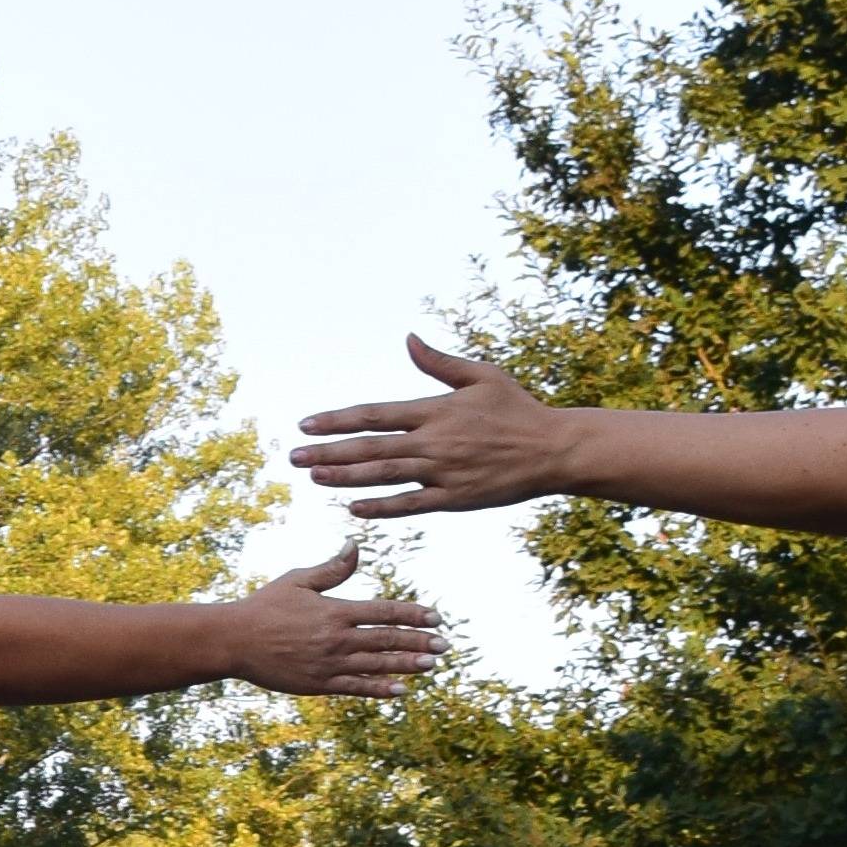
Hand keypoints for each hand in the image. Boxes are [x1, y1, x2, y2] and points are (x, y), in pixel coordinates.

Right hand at [213, 541, 444, 701]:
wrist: (233, 641)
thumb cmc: (264, 606)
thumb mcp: (297, 581)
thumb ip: (331, 569)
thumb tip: (355, 545)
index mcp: (335, 611)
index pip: (384, 612)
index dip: (413, 614)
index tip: (436, 617)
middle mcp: (337, 638)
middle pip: (388, 640)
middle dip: (420, 641)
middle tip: (445, 645)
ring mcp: (329, 664)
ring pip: (377, 665)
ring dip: (407, 665)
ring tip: (432, 665)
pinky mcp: (318, 684)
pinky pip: (356, 688)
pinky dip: (380, 689)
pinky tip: (400, 690)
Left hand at [292, 337, 589, 519]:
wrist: (554, 449)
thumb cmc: (517, 409)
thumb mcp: (481, 376)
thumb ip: (439, 362)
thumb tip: (408, 339)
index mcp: (435, 410)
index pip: (374, 414)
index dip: (337, 420)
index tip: (305, 425)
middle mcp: (433, 442)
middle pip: (370, 447)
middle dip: (327, 452)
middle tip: (293, 458)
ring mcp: (443, 472)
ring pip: (384, 476)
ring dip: (345, 477)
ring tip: (313, 478)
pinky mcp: (455, 499)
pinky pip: (411, 505)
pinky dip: (381, 507)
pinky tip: (353, 507)